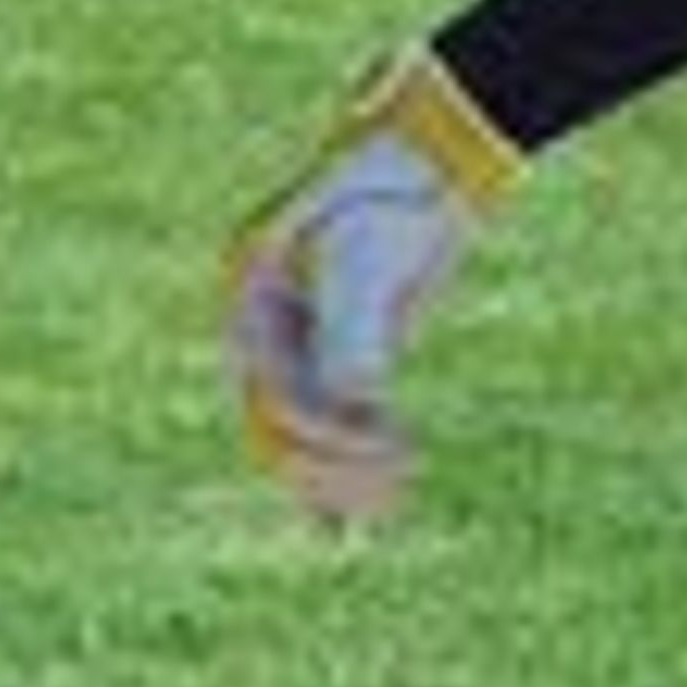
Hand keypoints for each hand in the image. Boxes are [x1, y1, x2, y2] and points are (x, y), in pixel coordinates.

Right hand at [221, 46, 518, 522]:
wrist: (436, 155)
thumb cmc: (395, 194)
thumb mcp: (367, 266)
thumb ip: (353, 339)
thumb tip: (358, 409)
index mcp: (250, 295)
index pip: (269, 389)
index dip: (322, 430)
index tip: (382, 443)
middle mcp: (269, 324)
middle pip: (278, 423)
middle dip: (327, 466)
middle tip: (386, 489)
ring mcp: (306, 338)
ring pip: (303, 433)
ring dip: (337, 479)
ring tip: (384, 510)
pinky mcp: (347, 350)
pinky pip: (334, 424)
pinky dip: (345, 470)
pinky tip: (351, 531)